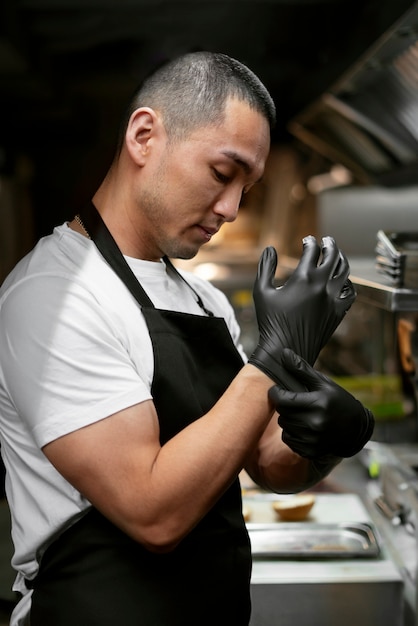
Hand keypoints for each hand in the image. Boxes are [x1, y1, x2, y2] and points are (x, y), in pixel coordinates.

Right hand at [249, 236, 355, 388]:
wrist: (286, 351)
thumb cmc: (270, 322)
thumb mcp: (261, 291)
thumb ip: (266, 267)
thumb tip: (270, 248)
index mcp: (303, 278)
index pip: (312, 250)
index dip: (310, 242)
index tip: (308, 240)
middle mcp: (322, 285)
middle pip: (333, 255)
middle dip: (330, 244)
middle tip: (327, 241)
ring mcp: (333, 299)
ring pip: (344, 271)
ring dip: (341, 259)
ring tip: (336, 256)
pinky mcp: (338, 312)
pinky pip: (350, 292)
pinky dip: (347, 282)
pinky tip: (342, 281)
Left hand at [268, 349, 373, 458]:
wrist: (356, 429)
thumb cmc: (338, 401)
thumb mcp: (323, 382)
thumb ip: (301, 369)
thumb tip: (283, 353)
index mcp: (317, 404)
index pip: (282, 399)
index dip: (276, 393)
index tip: (278, 391)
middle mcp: (315, 423)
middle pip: (282, 413)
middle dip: (284, 406)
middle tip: (294, 402)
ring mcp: (313, 440)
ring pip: (284, 427)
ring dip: (288, 420)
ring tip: (302, 414)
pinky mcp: (311, 451)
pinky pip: (289, 441)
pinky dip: (292, 433)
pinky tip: (304, 427)